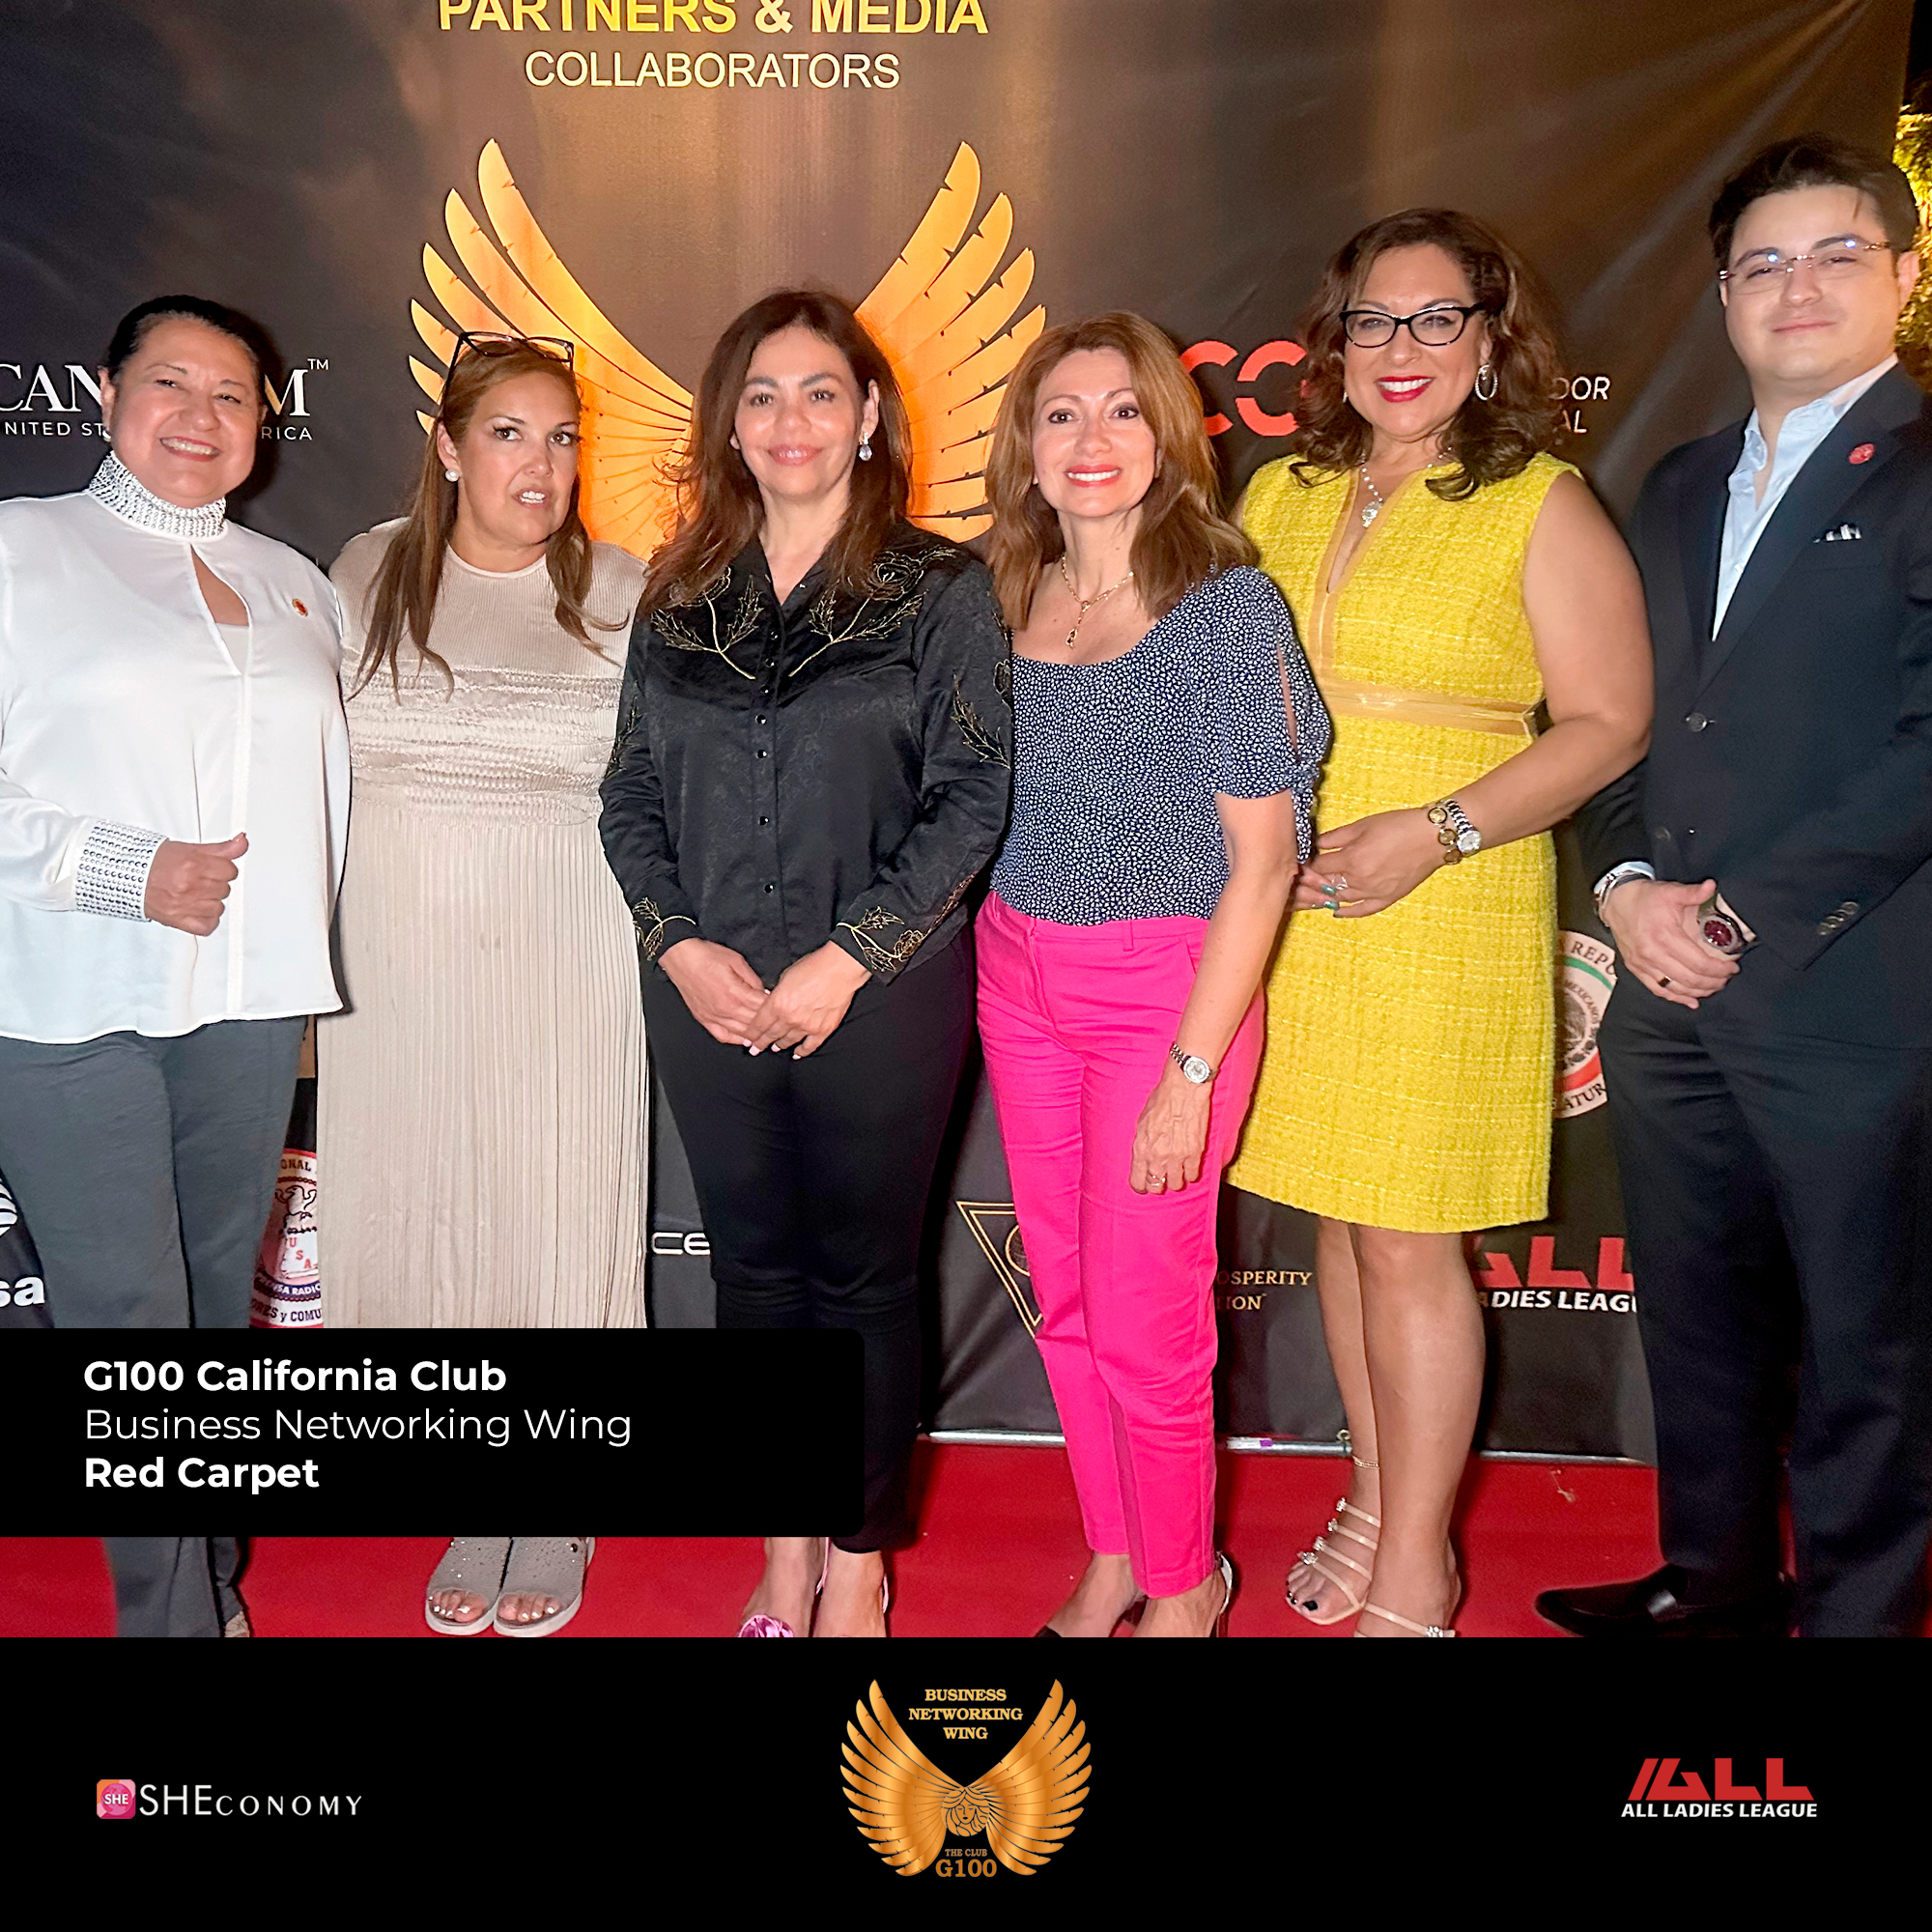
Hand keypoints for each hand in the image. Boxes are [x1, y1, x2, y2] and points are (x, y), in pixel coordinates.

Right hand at [143, 833, 246, 934]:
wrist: (129, 877)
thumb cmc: (156, 862)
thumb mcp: (190, 848)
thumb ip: (221, 849)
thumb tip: (242, 841)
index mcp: (193, 865)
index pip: (230, 871)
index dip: (223, 868)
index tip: (213, 868)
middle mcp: (190, 885)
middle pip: (225, 889)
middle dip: (215, 883)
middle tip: (199, 879)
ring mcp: (185, 905)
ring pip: (219, 907)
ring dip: (210, 901)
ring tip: (195, 893)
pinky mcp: (179, 921)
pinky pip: (208, 926)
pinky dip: (207, 920)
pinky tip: (197, 910)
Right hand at [660, 938, 767, 1043]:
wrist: (681, 956)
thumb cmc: (706, 956)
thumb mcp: (737, 961)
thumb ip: (753, 979)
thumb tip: (763, 993)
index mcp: (735, 993)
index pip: (762, 1007)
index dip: (774, 1007)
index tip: (781, 1006)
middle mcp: (725, 1009)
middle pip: (755, 1023)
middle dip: (768, 1022)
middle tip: (777, 1021)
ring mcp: (714, 1016)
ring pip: (741, 1033)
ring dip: (756, 1034)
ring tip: (766, 1033)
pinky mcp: (704, 1019)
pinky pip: (723, 1036)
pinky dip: (736, 1040)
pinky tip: (744, 1039)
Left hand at [744, 942, 870, 1058]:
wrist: (839, 969)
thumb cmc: (813, 967)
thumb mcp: (785, 976)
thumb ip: (778, 994)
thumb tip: (775, 1002)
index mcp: (777, 1003)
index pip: (759, 1024)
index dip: (752, 1034)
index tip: (748, 1039)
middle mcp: (789, 1018)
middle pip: (771, 1035)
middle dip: (762, 1043)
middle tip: (756, 1049)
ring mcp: (807, 1026)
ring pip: (789, 1041)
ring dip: (780, 1045)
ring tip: (776, 1048)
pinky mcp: (823, 1030)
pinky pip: (810, 1046)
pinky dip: (802, 1051)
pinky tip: (797, 1053)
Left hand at [1130, 1065, 1212, 1193]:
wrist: (1184, 1089)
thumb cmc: (1162, 1100)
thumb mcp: (1142, 1122)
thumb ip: (1142, 1144)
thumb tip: (1143, 1158)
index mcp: (1141, 1148)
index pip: (1138, 1181)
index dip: (1140, 1185)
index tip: (1144, 1184)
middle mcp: (1158, 1156)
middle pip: (1156, 1186)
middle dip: (1158, 1184)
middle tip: (1161, 1178)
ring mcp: (1177, 1157)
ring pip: (1176, 1185)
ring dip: (1175, 1180)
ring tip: (1176, 1171)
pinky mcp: (1195, 1153)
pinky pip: (1192, 1176)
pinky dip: (1191, 1174)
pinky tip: (1189, 1166)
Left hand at [1292, 809, 1442, 916]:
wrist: (1432, 837)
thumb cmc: (1398, 826)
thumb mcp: (1362, 825)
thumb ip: (1336, 837)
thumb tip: (1315, 844)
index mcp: (1351, 859)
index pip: (1318, 867)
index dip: (1306, 865)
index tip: (1297, 863)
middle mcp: (1359, 880)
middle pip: (1325, 886)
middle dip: (1309, 884)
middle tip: (1296, 885)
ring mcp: (1373, 892)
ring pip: (1340, 899)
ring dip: (1323, 898)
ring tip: (1309, 897)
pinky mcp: (1387, 898)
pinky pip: (1363, 910)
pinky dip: (1348, 913)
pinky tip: (1336, 912)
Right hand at [1601, 877, 1738, 1008]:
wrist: (1616, 902)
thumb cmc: (1646, 897)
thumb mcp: (1670, 891)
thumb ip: (1693, 893)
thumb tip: (1712, 886)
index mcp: (1665, 936)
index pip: (1698, 963)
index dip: (1719, 970)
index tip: (1732, 968)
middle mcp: (1652, 954)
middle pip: (1689, 979)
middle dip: (1713, 982)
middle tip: (1726, 978)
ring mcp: (1643, 964)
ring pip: (1675, 988)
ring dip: (1698, 991)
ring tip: (1714, 987)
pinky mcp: (1636, 969)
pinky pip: (1657, 989)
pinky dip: (1676, 998)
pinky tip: (1691, 1001)